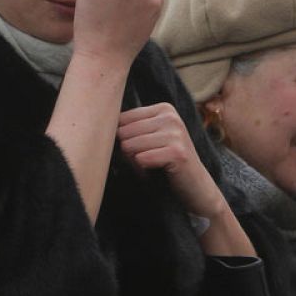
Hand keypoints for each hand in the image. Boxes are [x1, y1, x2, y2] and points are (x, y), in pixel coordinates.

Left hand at [117, 103, 227, 217]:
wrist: (196, 187)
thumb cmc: (166, 164)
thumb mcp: (149, 140)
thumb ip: (130, 129)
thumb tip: (100, 127)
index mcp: (163, 109)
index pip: (121, 119)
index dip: (124, 140)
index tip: (142, 149)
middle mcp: (170, 116)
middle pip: (123, 132)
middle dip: (129, 152)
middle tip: (148, 160)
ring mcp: (175, 133)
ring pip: (129, 146)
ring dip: (136, 162)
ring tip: (153, 166)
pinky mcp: (177, 152)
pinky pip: (140, 159)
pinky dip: (143, 171)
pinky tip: (159, 172)